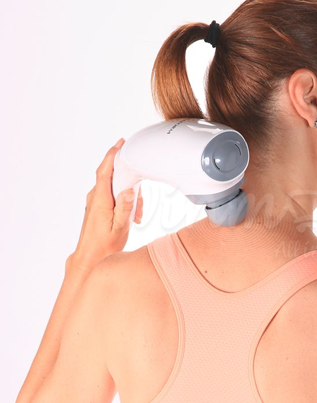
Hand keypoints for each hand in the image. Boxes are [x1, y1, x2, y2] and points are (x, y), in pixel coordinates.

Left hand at [70, 138, 143, 271]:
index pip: (104, 171)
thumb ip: (125, 208)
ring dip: (130, 196)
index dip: (112, 155)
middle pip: (113, 176)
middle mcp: (96, 197)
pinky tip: (132, 217)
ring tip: (137, 215)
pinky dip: (125, 201)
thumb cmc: (104, 246)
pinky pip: (114, 195)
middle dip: (129, 181)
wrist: (90, 258)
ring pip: (116, 187)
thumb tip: (130, 191)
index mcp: (100, 200)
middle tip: (140, 196)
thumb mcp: (119, 228)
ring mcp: (96, 201)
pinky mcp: (99, 206)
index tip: (121, 144)